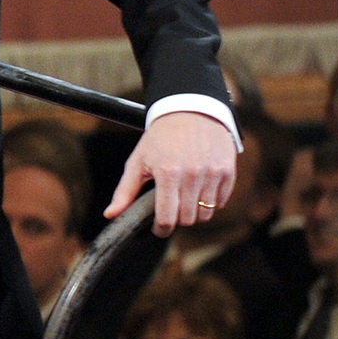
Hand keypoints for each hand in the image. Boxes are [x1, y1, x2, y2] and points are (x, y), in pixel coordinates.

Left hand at [106, 110, 236, 233]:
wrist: (190, 109)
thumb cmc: (160, 137)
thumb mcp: (138, 161)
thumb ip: (124, 191)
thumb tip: (110, 215)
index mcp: (167, 173)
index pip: (167, 219)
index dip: (161, 229)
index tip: (158, 228)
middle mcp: (192, 174)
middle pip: (187, 220)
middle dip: (177, 219)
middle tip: (171, 207)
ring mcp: (212, 173)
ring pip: (206, 214)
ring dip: (195, 212)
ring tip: (185, 197)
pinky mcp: (227, 171)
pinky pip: (220, 203)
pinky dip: (210, 202)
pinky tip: (200, 188)